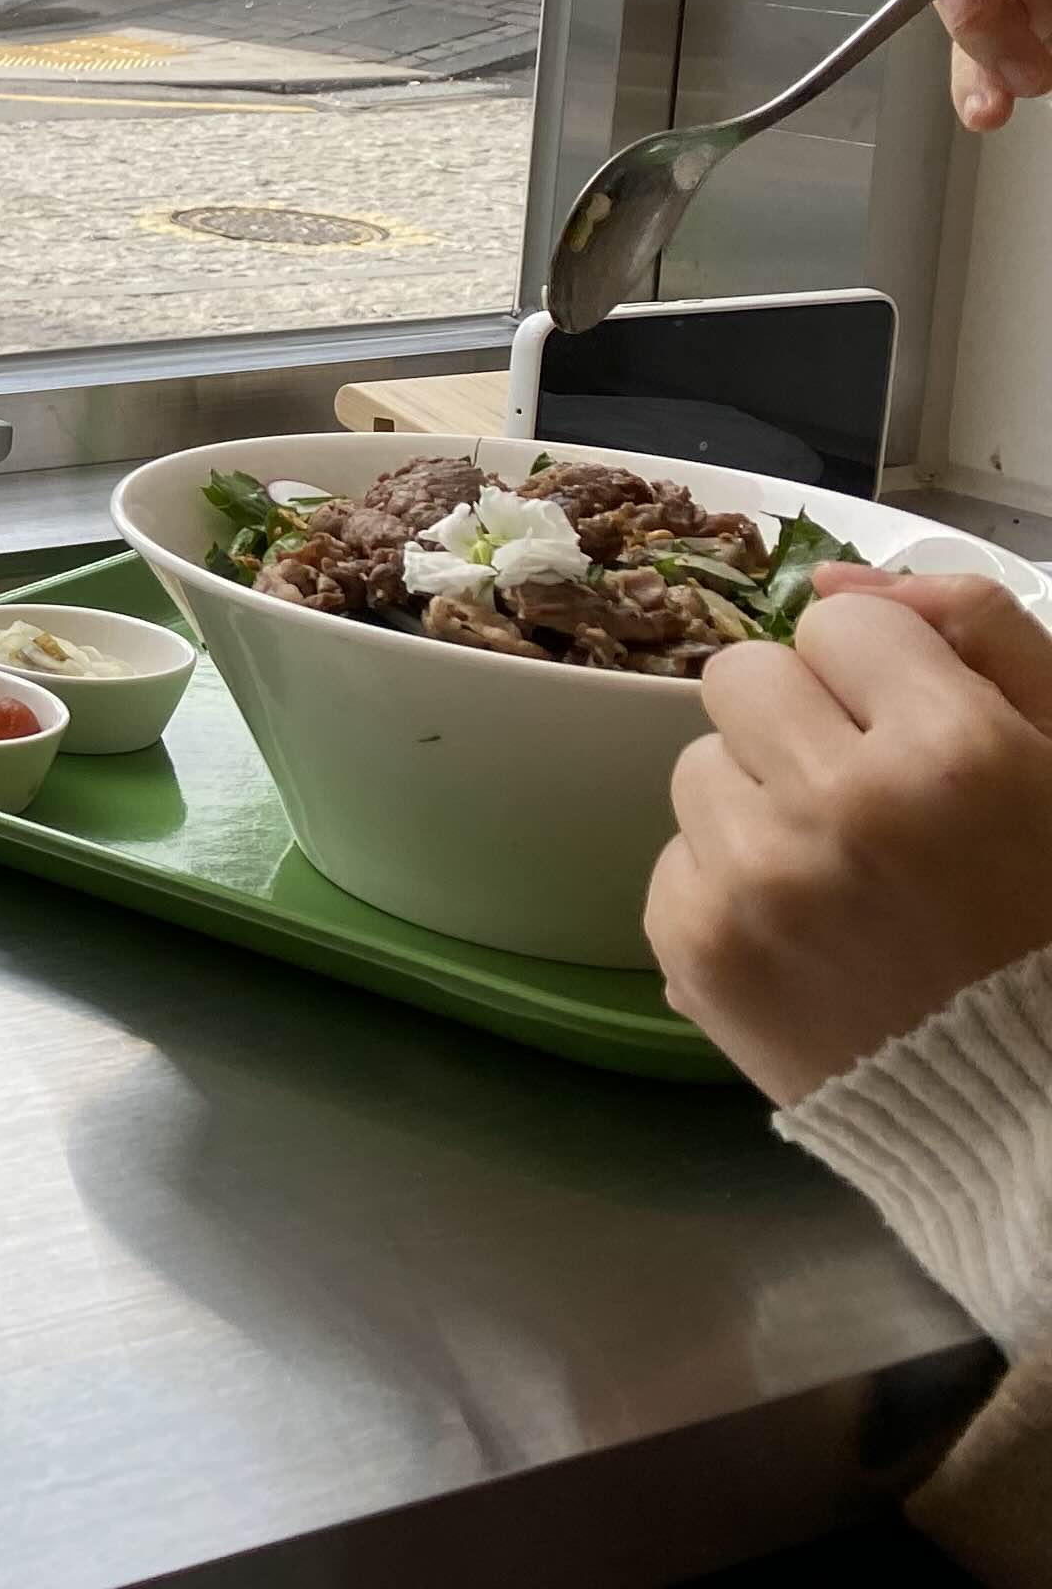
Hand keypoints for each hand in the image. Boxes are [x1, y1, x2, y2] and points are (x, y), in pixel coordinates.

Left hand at [646, 565, 1051, 1103]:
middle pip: (744, 678)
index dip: (883, 679)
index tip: (920, 736)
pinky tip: (811, 936)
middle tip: (871, 801)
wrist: (1038, 1115)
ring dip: (762, 803)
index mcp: (953, 752)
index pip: (840, 626)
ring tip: (846, 876)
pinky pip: (677, 858)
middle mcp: (839, 807)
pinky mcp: (695, 950)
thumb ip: (985, 638)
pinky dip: (731, 885)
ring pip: (702, 765)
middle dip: (802, 723)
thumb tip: (842, 579)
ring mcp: (755, 882)